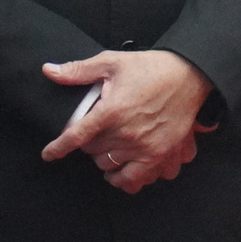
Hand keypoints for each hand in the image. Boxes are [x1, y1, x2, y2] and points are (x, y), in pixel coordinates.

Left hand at [41, 50, 213, 193]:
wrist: (191, 74)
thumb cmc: (151, 67)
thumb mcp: (113, 62)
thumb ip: (79, 70)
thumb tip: (49, 70)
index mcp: (111, 111)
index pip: (75, 137)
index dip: (58, 148)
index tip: (49, 154)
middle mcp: (127, 133)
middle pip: (93, 153)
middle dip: (90, 145)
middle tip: (97, 135)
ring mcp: (145, 146)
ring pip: (111, 168)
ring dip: (106, 162)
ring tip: (110, 152)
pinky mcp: (162, 153)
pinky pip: (138, 179)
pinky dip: (128, 179)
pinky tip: (126, 169)